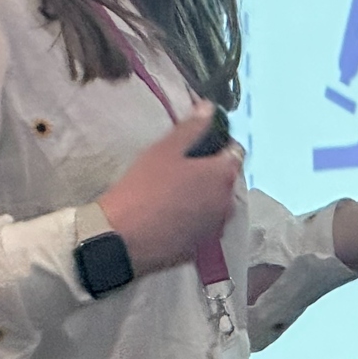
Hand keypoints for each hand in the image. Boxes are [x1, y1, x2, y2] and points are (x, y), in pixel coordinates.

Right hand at [96, 102, 241, 275]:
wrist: (122, 238)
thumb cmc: (144, 187)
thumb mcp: (166, 149)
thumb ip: (193, 127)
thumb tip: (210, 108)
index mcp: (223, 175)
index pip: (235, 152)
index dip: (220, 144)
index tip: (200, 143)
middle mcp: (227, 203)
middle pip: (226, 179)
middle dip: (211, 171)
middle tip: (183, 166)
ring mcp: (215, 229)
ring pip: (215, 204)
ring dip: (204, 196)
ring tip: (176, 191)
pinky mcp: (199, 249)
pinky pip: (202, 226)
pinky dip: (194, 218)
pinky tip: (171, 215)